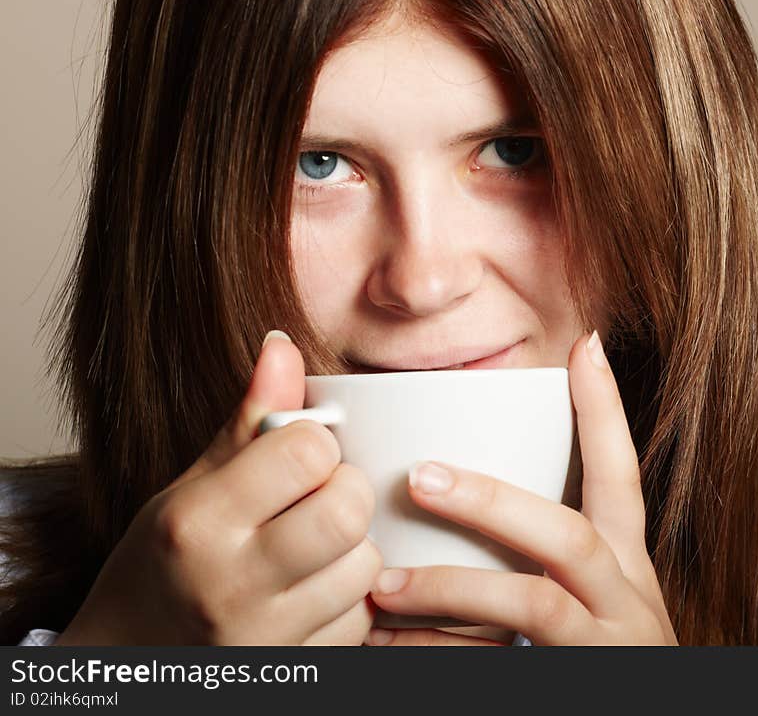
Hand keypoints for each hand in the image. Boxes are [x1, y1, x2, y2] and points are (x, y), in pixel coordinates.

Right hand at [55, 332, 381, 645]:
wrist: (132, 659)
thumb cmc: (161, 561)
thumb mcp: (191, 485)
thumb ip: (247, 419)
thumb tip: (282, 345)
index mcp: (199, 522)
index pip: (307, 451)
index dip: (315, 444)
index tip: (300, 456)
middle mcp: (232, 583)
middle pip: (347, 509)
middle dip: (346, 490)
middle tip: (321, 495)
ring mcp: (266, 637)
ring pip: (367, 564)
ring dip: (355, 546)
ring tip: (315, 545)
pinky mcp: (297, 669)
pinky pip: (361, 616)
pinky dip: (351, 596)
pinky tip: (315, 587)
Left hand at [366, 331, 676, 645]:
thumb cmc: (594, 651)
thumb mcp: (587, 593)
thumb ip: (543, 549)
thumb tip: (453, 486)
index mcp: (626, 563)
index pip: (620, 475)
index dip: (605, 410)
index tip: (584, 346)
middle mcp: (628, 597)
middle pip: (567, 533)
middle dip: (492, 501)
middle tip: (420, 475)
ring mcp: (609, 646)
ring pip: (535, 604)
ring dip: (454, 588)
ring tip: (384, 583)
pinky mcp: (578, 684)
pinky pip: (504, 666)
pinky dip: (441, 656)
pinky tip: (390, 647)